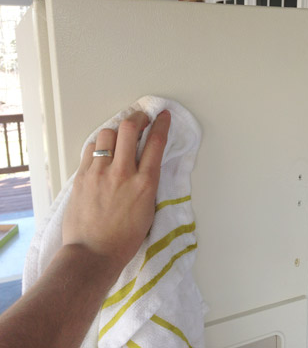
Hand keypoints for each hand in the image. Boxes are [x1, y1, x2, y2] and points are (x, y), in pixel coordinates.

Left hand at [62, 110, 170, 271]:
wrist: (93, 253)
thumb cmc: (124, 238)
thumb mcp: (148, 209)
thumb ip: (147, 183)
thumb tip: (144, 165)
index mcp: (145, 183)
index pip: (156, 143)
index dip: (161, 124)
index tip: (164, 116)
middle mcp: (122, 173)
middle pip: (129, 128)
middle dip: (138, 117)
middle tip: (141, 119)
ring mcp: (99, 173)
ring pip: (107, 134)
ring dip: (116, 131)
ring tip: (119, 137)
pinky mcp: (82, 176)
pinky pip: (91, 149)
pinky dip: (99, 145)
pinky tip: (103, 152)